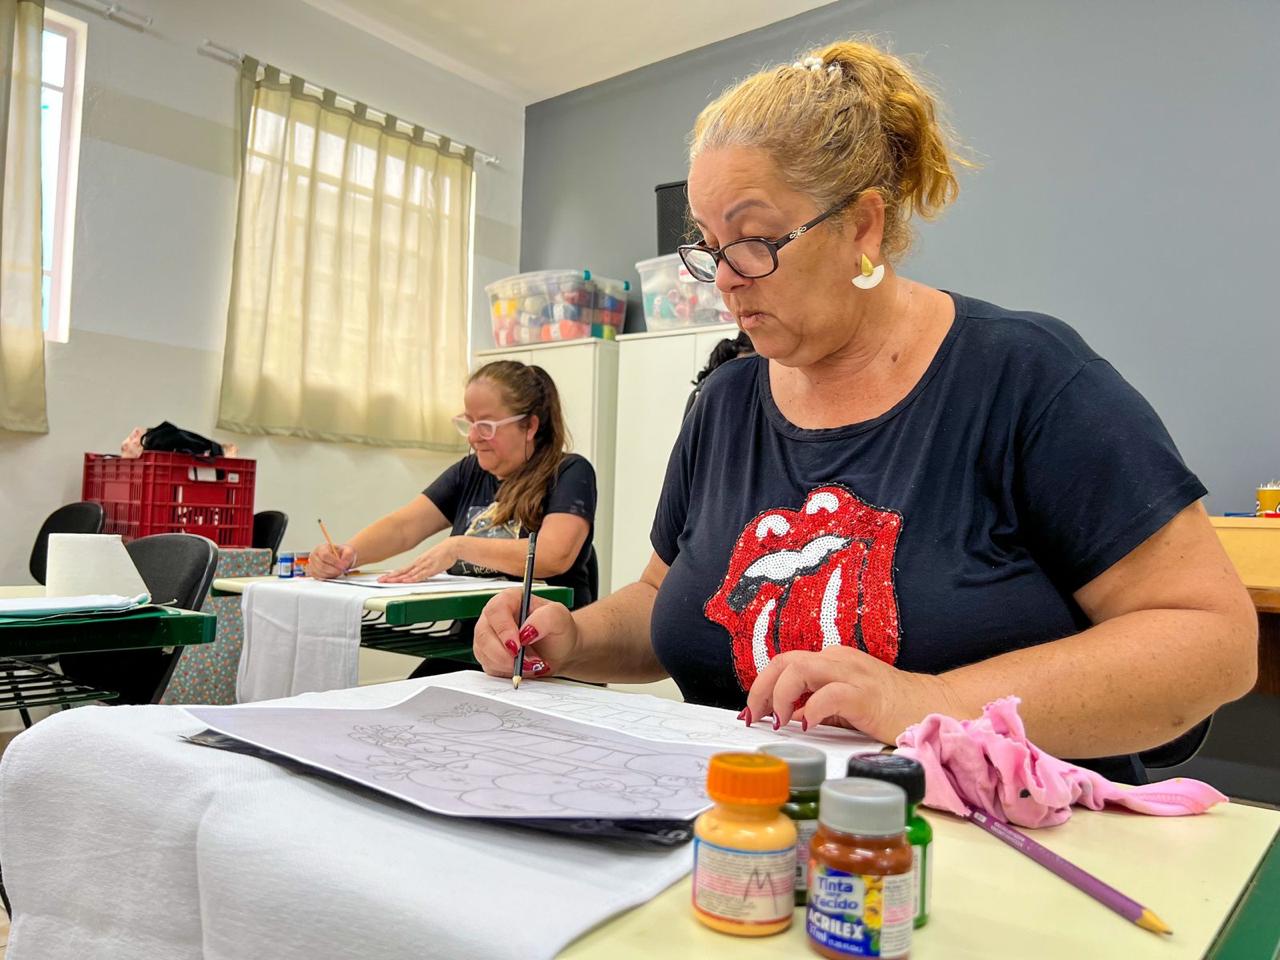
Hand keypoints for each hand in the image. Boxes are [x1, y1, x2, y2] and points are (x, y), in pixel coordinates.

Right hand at [310, 542, 356, 578]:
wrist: (339, 558)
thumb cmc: (342, 553)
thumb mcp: (348, 550)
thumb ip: (348, 554)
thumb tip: (344, 562)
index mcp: (321, 548)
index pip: (325, 555)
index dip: (334, 562)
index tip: (343, 566)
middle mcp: (314, 556)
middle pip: (322, 566)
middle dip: (334, 570)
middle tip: (342, 571)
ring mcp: (312, 564)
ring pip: (320, 573)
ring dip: (331, 574)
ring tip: (338, 572)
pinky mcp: (313, 572)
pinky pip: (319, 577)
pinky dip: (328, 577)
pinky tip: (333, 574)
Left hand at [378, 538, 460, 582]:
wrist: (452, 547)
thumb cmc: (443, 554)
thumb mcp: (430, 561)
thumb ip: (423, 568)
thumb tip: (418, 574)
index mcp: (418, 562)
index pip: (402, 569)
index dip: (392, 574)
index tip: (384, 577)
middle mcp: (418, 563)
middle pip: (402, 572)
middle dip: (390, 577)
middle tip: (380, 580)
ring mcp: (424, 566)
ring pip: (408, 574)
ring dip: (398, 578)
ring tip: (389, 582)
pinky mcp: (431, 569)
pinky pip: (420, 575)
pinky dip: (412, 578)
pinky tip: (406, 581)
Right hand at [473, 589, 578, 681]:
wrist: (560, 650)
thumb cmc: (558, 629)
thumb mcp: (559, 618)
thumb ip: (545, 619)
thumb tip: (527, 630)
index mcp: (510, 599)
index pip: (496, 610)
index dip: (504, 629)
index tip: (517, 645)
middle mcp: (495, 617)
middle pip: (485, 634)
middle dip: (506, 654)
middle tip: (528, 661)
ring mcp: (489, 636)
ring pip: (485, 653)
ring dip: (508, 664)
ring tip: (531, 663)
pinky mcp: (488, 655)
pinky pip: (489, 666)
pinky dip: (506, 671)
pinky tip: (522, 667)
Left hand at [744, 646, 949, 744]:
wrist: (932, 706)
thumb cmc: (889, 707)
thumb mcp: (844, 704)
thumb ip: (815, 705)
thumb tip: (785, 716)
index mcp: (831, 660)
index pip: (784, 663)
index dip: (761, 685)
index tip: (751, 711)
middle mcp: (838, 660)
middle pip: (784, 660)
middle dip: (760, 688)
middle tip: (754, 716)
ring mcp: (852, 674)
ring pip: (800, 669)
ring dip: (780, 695)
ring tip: (779, 721)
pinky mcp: (865, 694)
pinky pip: (830, 694)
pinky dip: (811, 709)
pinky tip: (808, 726)